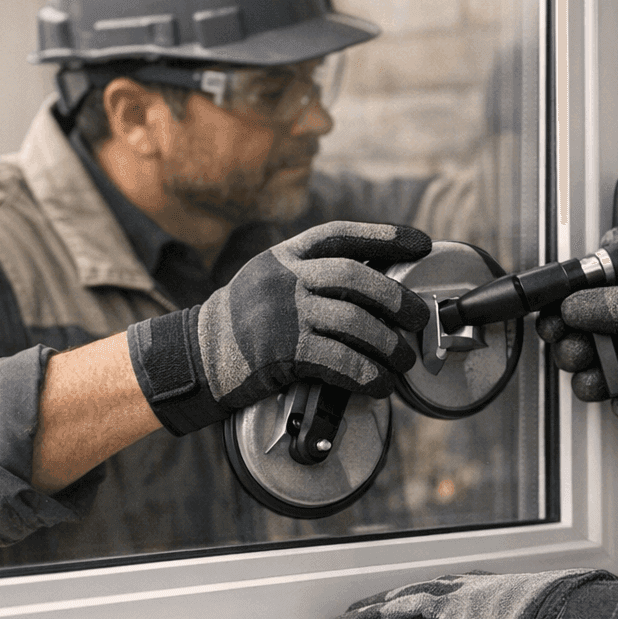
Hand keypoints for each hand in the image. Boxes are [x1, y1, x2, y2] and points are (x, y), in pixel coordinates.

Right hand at [126, 221, 430, 434]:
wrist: (196, 356)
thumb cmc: (241, 322)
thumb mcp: (267, 280)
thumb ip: (308, 274)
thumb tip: (374, 281)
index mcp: (284, 255)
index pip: (341, 234)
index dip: (386, 236)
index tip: (421, 244)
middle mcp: (285, 278)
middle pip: (357, 277)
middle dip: (398, 298)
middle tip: (419, 318)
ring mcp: (283, 314)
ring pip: (355, 323)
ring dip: (389, 346)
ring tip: (402, 360)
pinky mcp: (282, 352)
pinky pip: (340, 361)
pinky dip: (367, 375)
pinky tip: (378, 384)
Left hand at [328, 570, 617, 618]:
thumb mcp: (563, 615)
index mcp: (497, 588)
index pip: (446, 590)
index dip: (418, 597)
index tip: (401, 600)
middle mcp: (469, 594)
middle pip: (411, 595)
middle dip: (379, 605)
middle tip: (351, 613)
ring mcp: (454, 614)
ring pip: (392, 612)